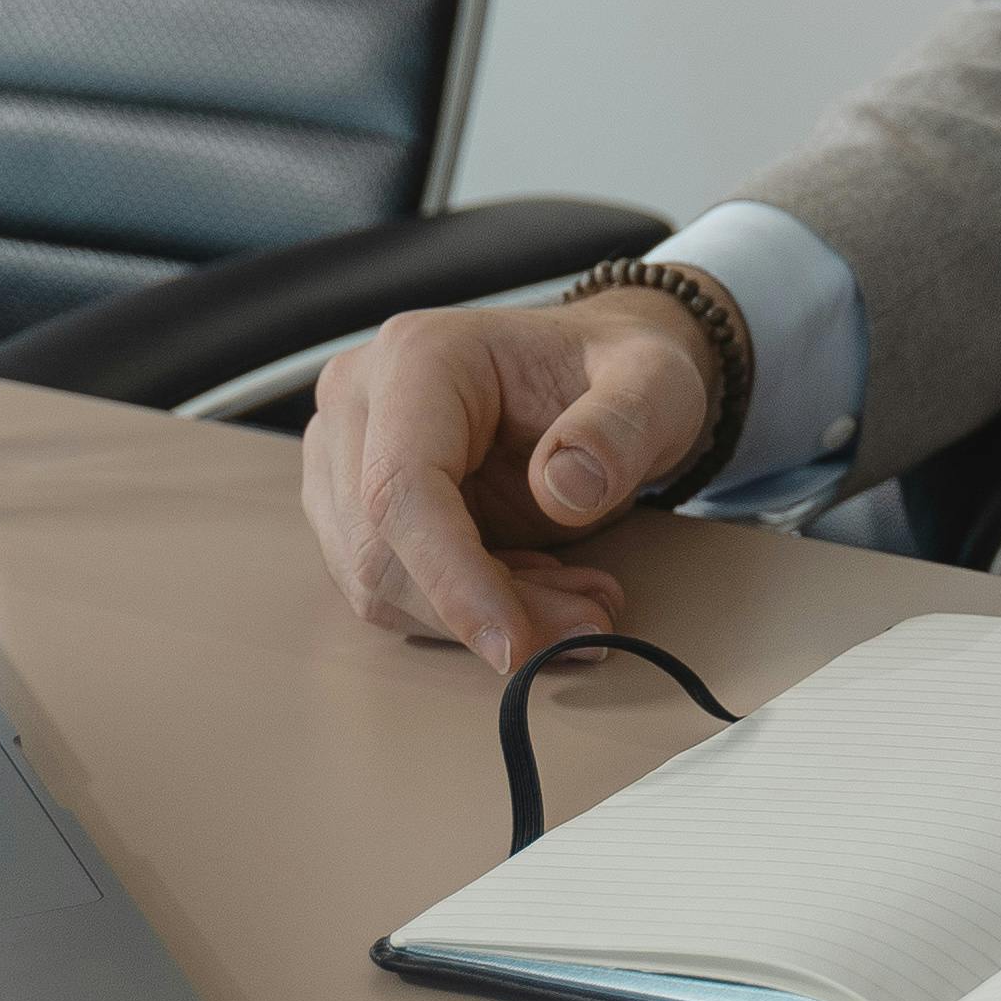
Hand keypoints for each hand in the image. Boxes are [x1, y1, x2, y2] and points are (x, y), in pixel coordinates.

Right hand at [293, 296, 716, 669]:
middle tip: (588, 626)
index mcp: (417, 355)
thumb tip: (563, 491)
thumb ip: (623, 424)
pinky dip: (465, 614)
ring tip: (577, 602)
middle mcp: (358, 400)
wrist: (596, 376)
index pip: (401, 486)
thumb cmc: (619, 370)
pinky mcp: (354, 509)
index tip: (516, 645)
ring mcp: (344, 457)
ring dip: (477, 620)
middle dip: (481, 610)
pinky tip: (537, 591)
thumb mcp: (657, 382)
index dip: (450, 578)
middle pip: (378, 548)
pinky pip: (391, 592)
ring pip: (377, 584)